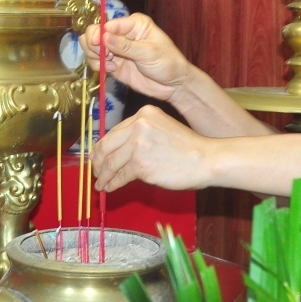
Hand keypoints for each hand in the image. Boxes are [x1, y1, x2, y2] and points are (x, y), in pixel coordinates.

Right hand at [79, 13, 190, 103]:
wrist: (173, 85)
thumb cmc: (168, 63)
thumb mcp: (149, 52)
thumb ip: (125, 46)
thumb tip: (103, 36)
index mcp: (133, 24)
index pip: (108, 24)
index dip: (98, 33)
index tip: (97, 45)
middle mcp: (122, 34)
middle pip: (94, 33)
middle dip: (94, 45)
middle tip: (105, 57)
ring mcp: (116, 49)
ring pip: (91, 47)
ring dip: (95, 57)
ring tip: (110, 65)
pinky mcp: (113, 63)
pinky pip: (96, 61)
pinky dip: (98, 66)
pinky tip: (112, 69)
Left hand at [91, 105, 211, 192]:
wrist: (205, 159)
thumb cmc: (187, 148)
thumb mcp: (161, 129)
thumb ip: (139, 135)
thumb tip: (114, 152)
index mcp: (144, 114)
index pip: (115, 131)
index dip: (102, 147)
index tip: (97, 156)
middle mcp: (138, 125)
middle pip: (107, 145)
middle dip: (98, 161)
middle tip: (95, 171)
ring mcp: (138, 144)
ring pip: (111, 162)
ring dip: (104, 175)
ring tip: (100, 184)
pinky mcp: (140, 164)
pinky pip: (120, 176)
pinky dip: (112, 183)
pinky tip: (110, 187)